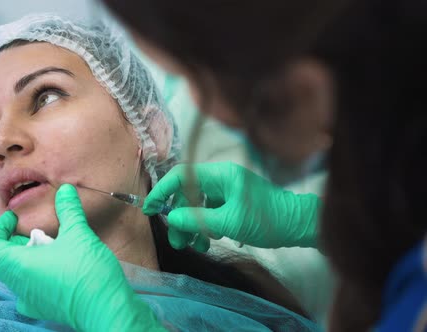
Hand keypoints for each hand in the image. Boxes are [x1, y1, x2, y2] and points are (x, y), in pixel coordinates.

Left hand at [0, 184, 165, 330]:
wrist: (106, 308)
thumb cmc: (88, 272)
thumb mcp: (78, 233)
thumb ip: (68, 209)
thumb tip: (65, 190)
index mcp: (19, 265)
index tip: (13, 219)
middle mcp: (19, 285)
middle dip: (10, 243)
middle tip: (30, 233)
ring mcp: (30, 300)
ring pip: (13, 277)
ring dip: (21, 260)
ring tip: (45, 249)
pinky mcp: (43, 309)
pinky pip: (26, 293)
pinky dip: (31, 279)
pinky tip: (50, 272)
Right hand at [144, 162, 319, 248]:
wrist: (298, 226)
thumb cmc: (267, 220)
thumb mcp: (229, 222)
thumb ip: (198, 219)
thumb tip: (171, 217)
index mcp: (220, 175)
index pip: (182, 175)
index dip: (163, 190)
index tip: (150, 209)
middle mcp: (220, 179)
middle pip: (187, 194)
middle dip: (179, 218)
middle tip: (178, 241)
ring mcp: (226, 191)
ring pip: (196, 206)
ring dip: (191, 226)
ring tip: (195, 246)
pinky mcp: (231, 203)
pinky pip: (208, 212)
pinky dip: (204, 227)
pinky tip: (209, 241)